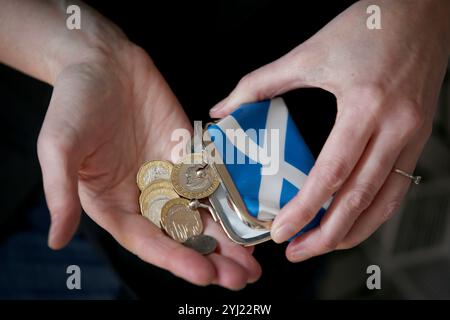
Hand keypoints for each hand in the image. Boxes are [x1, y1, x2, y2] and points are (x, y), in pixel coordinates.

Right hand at [37, 35, 259, 288]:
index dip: (175, 260)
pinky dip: (231, 198)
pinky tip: (251, 214)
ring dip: (227, 237)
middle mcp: (145, 196)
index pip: (147, 241)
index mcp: (114, 204)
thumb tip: (55, 241)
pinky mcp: (188, 154)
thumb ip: (60, 193)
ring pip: (203, 213)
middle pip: (181, 235)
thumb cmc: (73, 102)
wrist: (102, 61)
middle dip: (211, 258)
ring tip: (253, 261)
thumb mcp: (59, 146)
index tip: (205, 275)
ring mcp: (170, 176)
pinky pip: (212, 179)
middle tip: (241, 278)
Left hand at [210, 0, 449, 261]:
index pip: (331, 173)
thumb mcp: (309, 53)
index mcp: (364, 106)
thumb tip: (224, 109)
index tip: (282, 231)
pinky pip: (397, 187)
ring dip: (352, 232)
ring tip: (321, 246)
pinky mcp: (418, 137)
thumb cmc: (367, 26)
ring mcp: (412, 135)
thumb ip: (260, 83)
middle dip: (327, 235)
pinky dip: (374, 212)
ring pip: (384, 202)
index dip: (305, 209)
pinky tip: (353, 222)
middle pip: (360, 199)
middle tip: (296, 251)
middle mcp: (395, 127)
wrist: (421, 11)